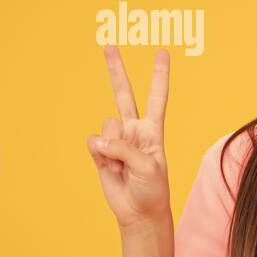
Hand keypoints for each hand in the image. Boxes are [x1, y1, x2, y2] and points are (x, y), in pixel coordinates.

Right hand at [85, 46, 172, 230]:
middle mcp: (134, 130)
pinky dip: (100, 155)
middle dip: (116, 69)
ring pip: (106, 126)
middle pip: (124, 94)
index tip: (162, 52)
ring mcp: (116, 139)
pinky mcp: (100, 151)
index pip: (157, 96)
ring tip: (122, 164)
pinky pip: (94, 143)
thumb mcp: (148, 167)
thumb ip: (124, 149)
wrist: (138, 212)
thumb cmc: (152, 189)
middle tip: (109, 45)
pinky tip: (110, 167)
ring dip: (112, 146)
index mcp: (153, 130)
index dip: (159, 75)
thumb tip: (99, 139)